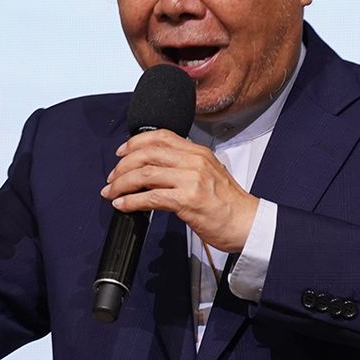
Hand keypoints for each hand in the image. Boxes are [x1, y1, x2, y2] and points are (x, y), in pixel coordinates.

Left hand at [102, 130, 258, 252]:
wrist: (247, 223)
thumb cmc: (229, 205)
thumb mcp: (209, 174)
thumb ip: (184, 167)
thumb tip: (153, 172)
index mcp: (198, 152)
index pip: (161, 136)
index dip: (135, 142)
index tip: (121, 152)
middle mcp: (194, 161)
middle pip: (147, 153)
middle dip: (123, 165)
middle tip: (112, 177)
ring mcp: (191, 180)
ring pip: (145, 174)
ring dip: (122, 183)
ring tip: (112, 192)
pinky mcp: (188, 200)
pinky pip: (150, 197)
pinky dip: (131, 201)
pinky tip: (123, 205)